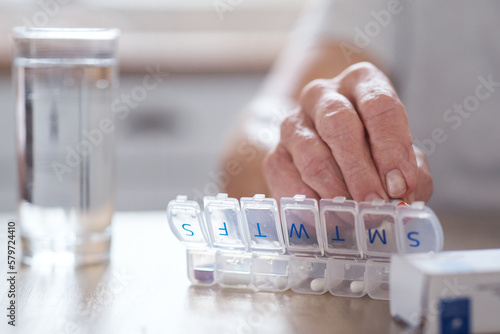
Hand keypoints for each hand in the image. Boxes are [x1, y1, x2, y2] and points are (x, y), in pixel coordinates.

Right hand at [263, 62, 432, 202]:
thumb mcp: (399, 157)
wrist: (327, 158)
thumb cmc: (372, 154)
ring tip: (354, 216)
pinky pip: (290, 181)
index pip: (379, 105)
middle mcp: (322, 95)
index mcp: (361, 83)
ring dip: (336, 191)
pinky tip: (328, 216)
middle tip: (376, 204)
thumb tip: (404, 199)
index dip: (392, 148)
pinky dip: (312, 204)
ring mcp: (293, 124)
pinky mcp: (275, 156)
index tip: (400, 186)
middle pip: (339, 124)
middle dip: (360, 170)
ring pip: (312, 155)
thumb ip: (411, 174)